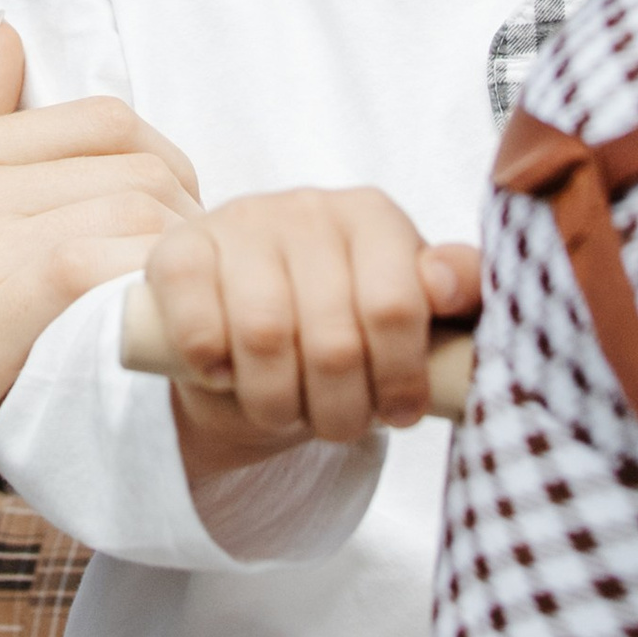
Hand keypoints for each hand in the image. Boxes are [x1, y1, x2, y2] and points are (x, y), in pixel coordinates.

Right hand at [0, 22, 199, 526]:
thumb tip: (11, 34)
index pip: (102, 117)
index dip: (160, 167)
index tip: (165, 226)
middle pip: (135, 158)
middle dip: (185, 214)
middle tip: (185, 276)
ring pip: (135, 209)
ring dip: (175, 260)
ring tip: (168, 312)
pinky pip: (103, 271)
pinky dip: (142, 297)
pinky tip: (140, 338)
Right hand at [138, 190, 480, 483]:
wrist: (251, 328)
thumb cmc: (346, 323)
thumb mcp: (415, 315)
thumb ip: (458, 296)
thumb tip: (445, 285)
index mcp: (373, 216)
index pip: (395, 306)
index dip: (398, 379)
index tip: (397, 414)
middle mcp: (307, 208)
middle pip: (331, 339)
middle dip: (339, 408)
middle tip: (340, 427)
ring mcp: (239, 223)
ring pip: (263, 337)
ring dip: (277, 401)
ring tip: (287, 414)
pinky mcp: (179, 250)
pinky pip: (197, 325)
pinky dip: (214, 370)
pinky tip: (229, 378)